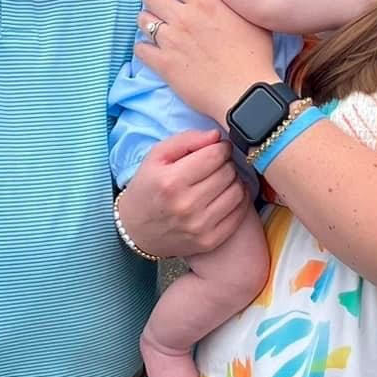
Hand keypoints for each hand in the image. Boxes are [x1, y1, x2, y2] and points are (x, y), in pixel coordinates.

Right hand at [118, 128, 249, 258]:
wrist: (137, 230)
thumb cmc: (148, 187)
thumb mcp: (156, 156)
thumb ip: (186, 140)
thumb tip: (216, 136)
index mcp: (171, 181)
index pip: (215, 155)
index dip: (221, 147)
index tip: (217, 149)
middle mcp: (186, 205)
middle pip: (228, 172)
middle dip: (226, 164)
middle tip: (217, 165)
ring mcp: (199, 226)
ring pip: (238, 191)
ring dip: (234, 181)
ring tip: (221, 180)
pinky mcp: (210, 241)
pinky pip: (240, 213)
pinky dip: (238, 200)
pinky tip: (225, 195)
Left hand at [137, 0, 278, 126]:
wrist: (246, 93)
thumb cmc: (255, 57)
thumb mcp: (250, 19)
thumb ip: (231, 3)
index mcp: (205, 2)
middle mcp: (184, 16)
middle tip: (155, 1)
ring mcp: (171, 40)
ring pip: (143, 20)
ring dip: (146, 20)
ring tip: (152, 25)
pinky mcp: (164, 64)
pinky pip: (141, 49)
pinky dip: (143, 47)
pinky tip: (149, 50)